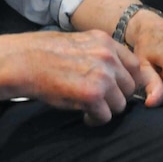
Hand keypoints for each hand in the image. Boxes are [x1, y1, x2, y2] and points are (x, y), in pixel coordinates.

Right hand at [19, 30, 146, 124]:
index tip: (116, 88)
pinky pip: (106, 116)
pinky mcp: (92, 95)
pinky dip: (96, 120)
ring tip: (91, 109)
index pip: (135, 66)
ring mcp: (102, 76)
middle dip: (117, 96)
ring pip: (120, 104)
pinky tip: (85, 116)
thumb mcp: (82, 42)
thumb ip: (102, 53)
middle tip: (101, 100)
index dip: (126, 80)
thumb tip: (117, 72)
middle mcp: (108, 56)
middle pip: (130, 87)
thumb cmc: (49, 53)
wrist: (27, 61)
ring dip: (107, 109)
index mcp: (106, 42)